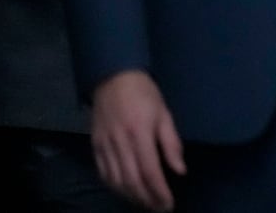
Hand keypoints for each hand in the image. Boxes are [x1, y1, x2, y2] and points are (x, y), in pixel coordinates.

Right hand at [90, 70, 185, 211]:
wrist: (112, 77)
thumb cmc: (144, 94)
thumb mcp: (164, 113)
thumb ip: (171, 143)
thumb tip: (179, 170)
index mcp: (140, 133)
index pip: (150, 172)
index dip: (159, 192)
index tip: (168, 204)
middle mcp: (120, 142)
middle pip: (132, 181)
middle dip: (146, 200)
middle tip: (159, 209)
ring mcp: (105, 145)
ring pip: (116, 181)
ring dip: (131, 197)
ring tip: (145, 204)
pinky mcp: (95, 146)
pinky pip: (103, 174)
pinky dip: (115, 187)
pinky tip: (126, 192)